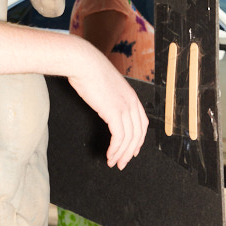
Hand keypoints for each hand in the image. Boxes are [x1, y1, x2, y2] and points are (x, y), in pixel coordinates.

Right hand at [68, 44, 147, 168]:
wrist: (83, 62)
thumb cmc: (89, 71)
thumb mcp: (105, 85)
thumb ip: (110, 96)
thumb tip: (105, 105)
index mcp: (132, 96)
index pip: (142, 123)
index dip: (138, 139)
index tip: (132, 151)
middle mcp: (132, 102)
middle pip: (138, 134)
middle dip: (130, 151)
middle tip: (122, 163)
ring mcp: (125, 107)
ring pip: (129, 138)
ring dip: (121, 154)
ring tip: (113, 163)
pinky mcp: (114, 112)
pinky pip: (119, 137)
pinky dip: (115, 149)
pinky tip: (109, 155)